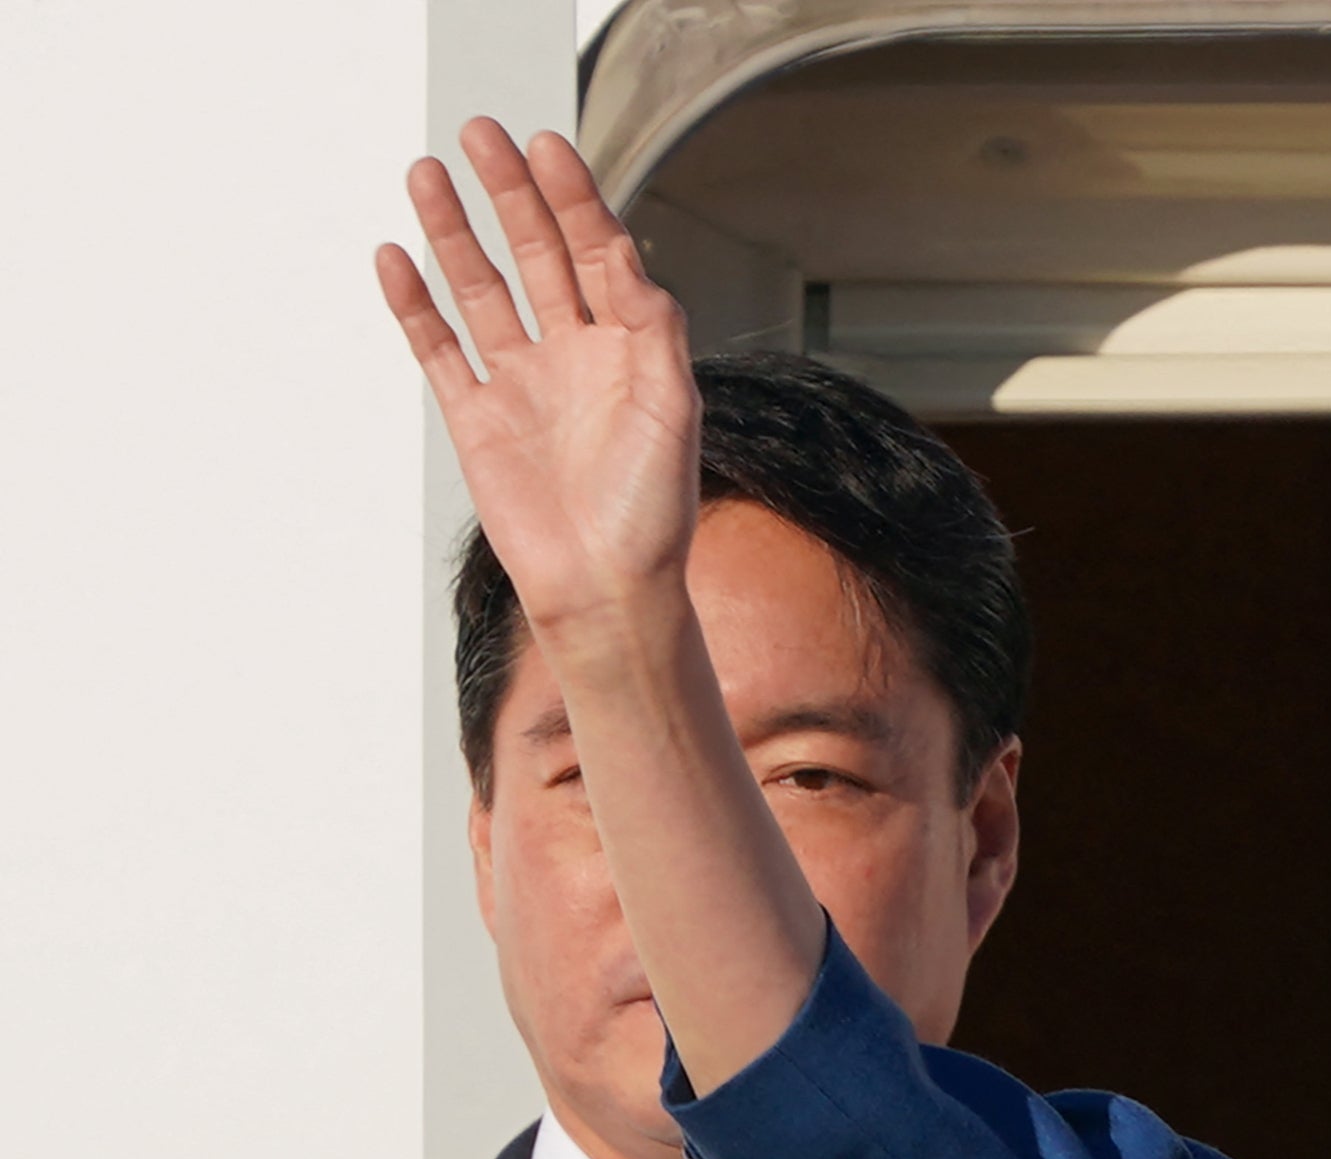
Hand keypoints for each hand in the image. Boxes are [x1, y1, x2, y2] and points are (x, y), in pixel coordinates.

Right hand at [376, 120, 696, 650]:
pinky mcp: (475, 418)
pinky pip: (437, 347)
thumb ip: (654, 331)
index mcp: (629, 349)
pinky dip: (413, 302)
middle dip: (511, 193)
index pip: (599, 252)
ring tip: (427, 172)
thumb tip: (630, 261)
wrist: (604, 591)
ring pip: (482, 288)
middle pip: (538, 253)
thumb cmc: (652, 512)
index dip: (574, 197)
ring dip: (455, 231)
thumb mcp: (672, 411)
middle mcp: (575, 356)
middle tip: (480, 131)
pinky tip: (394, 254)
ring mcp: (521, 384)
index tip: (546, 146)